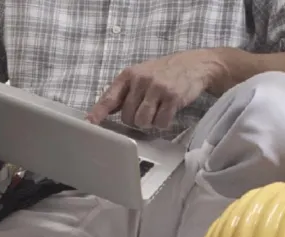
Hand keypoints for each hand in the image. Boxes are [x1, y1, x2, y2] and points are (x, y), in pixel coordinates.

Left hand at [87, 49, 230, 129]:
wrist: (195, 64)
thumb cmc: (163, 72)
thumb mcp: (140, 75)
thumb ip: (124, 92)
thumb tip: (102, 112)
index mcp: (128, 75)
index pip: (109, 98)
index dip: (98, 113)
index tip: (89, 123)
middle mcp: (141, 80)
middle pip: (127, 117)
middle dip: (135, 120)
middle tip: (146, 111)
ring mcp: (157, 88)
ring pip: (142, 121)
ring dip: (149, 123)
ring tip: (157, 111)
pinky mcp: (172, 97)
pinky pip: (161, 123)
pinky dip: (163, 123)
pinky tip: (168, 112)